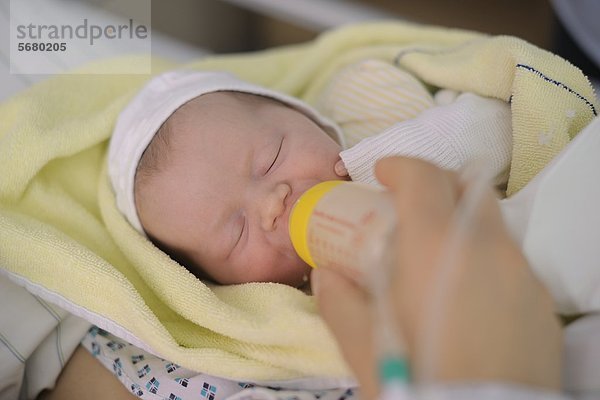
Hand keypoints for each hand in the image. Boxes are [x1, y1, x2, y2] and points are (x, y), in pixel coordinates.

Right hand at [312, 157, 561, 398]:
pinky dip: (484, 257)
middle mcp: (488, 249)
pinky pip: (511, 261)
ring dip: (460, 223)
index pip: (424, 179)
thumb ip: (339, 303)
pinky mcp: (541, 303)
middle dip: (434, 185)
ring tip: (434, 258)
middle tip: (407, 208)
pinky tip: (466, 295)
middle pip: (466, 188)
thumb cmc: (419, 384)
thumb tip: (325, 275)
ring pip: (491, 225)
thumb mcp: (366, 350)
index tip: (382, 174)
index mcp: (437, 249)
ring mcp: (523, 274)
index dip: (400, 166)